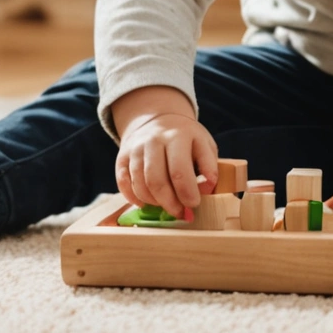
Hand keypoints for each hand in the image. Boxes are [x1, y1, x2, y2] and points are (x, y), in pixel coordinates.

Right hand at [111, 84, 217, 221]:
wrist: (158, 119)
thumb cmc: (187, 139)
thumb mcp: (205, 145)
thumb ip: (209, 167)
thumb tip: (206, 189)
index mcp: (178, 136)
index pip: (180, 171)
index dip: (187, 193)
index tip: (194, 205)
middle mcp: (154, 140)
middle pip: (156, 181)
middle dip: (170, 203)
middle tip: (180, 213)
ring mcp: (136, 148)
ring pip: (140, 184)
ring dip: (154, 202)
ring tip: (167, 206)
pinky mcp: (122, 156)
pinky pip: (123, 183)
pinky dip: (134, 198)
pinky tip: (147, 202)